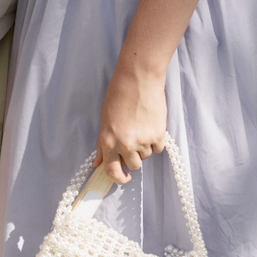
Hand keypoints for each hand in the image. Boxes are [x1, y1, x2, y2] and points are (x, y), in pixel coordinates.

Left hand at [94, 63, 167, 186]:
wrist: (139, 78)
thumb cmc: (118, 94)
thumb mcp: (104, 119)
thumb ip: (102, 143)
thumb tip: (98, 163)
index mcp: (108, 140)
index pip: (112, 171)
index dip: (118, 178)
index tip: (123, 177)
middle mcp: (125, 144)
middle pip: (133, 166)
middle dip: (132, 157)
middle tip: (132, 141)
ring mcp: (143, 141)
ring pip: (146, 156)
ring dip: (144, 147)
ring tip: (140, 126)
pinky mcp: (158, 135)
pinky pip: (158, 148)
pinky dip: (155, 141)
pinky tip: (150, 126)